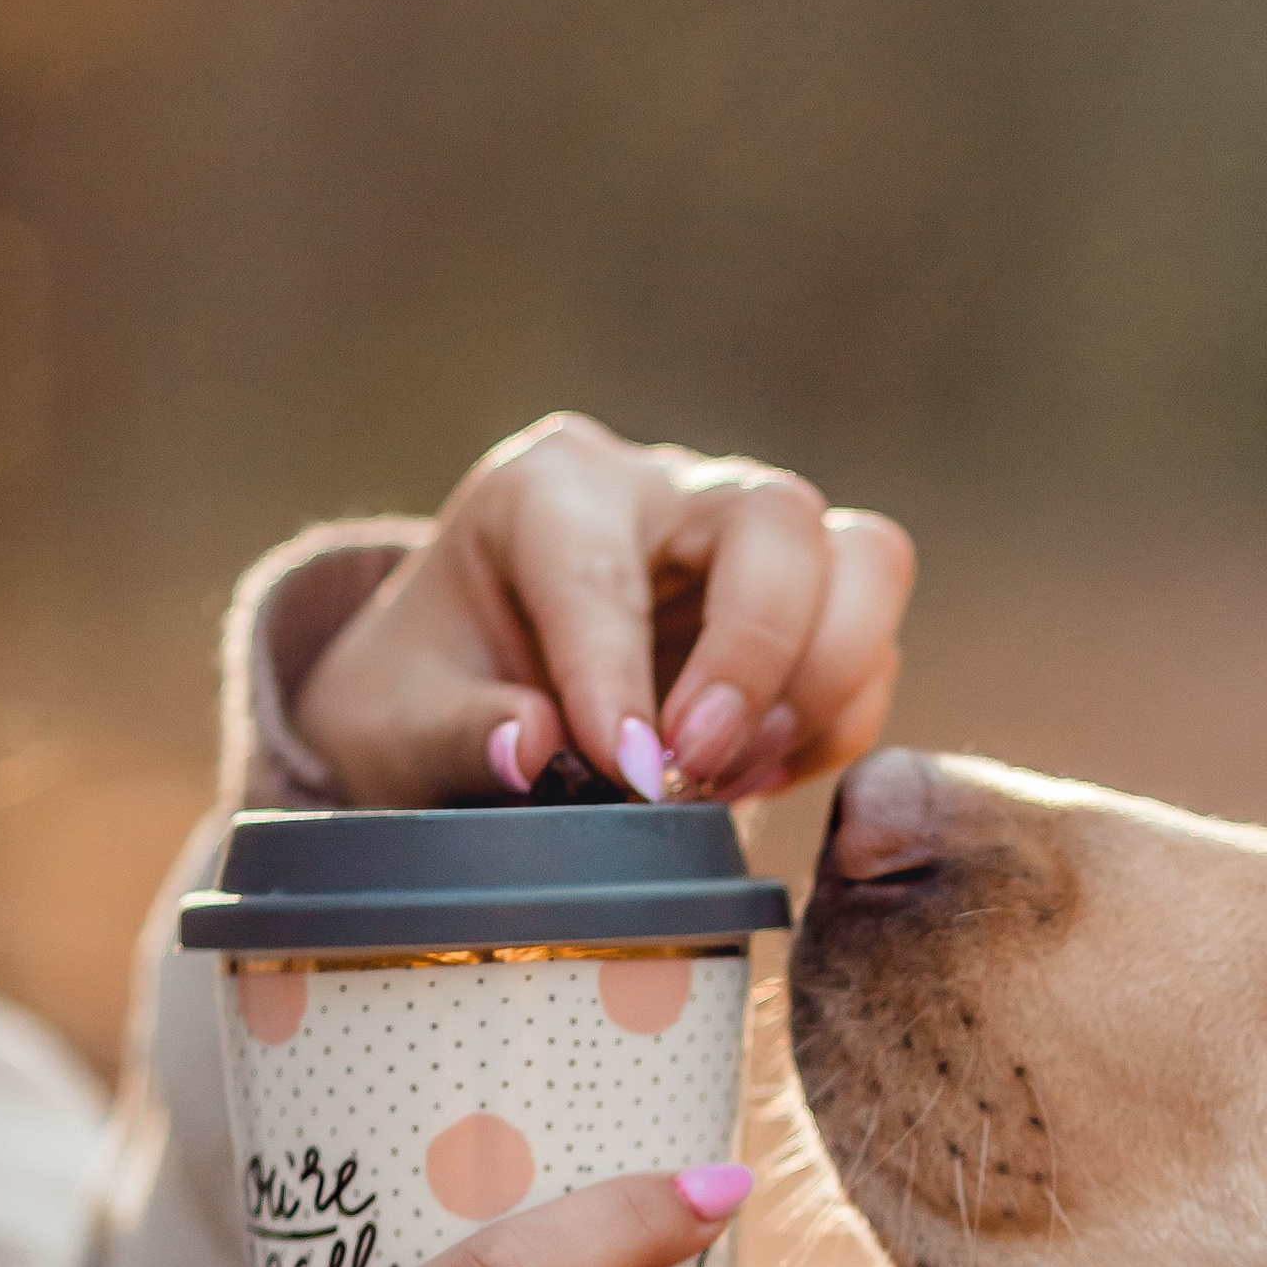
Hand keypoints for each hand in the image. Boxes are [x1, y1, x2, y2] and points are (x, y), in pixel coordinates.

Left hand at [293, 411, 916, 811]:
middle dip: (754, 655)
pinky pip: (871, 654)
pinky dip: (832, 729)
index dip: (618, 675)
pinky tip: (748, 778)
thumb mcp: (394, 727)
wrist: (466, 693)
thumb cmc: (425, 697)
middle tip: (694, 768)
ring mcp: (747, 540)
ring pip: (863, 561)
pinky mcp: (806, 607)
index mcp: (547, 490)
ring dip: (823, 683)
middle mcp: (663, 489)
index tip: (627, 775)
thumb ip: (452, 733)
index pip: (604, 564)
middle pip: (777, 520)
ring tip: (733, 773)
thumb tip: (529, 748)